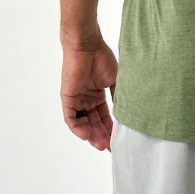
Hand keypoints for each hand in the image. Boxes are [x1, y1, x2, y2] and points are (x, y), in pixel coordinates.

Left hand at [60, 33, 117, 151]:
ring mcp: (77, 99)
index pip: (104, 117)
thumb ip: (118, 96)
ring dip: (91, 135)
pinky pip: (71, 118)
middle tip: (110, 148)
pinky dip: (77, 128)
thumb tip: (127, 113)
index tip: (118, 141)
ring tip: (100, 144)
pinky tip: (86, 135)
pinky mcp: (67, 98)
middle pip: (94, 123)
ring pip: (82, 123)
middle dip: (101, 136)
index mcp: (97, 95)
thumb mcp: (115, 80)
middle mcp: (86, 99)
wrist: (87, 45)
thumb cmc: (102, 58)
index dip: (110, 129)